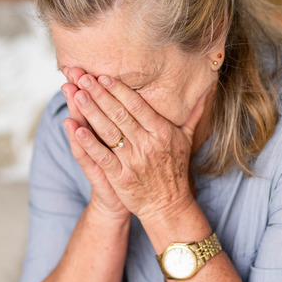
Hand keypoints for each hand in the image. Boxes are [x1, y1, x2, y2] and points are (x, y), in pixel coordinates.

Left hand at [69, 71, 207, 222]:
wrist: (169, 205)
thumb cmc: (175, 170)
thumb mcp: (187, 139)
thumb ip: (193, 113)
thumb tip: (206, 91)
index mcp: (162, 131)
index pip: (136, 105)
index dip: (118, 90)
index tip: (103, 76)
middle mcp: (147, 143)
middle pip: (119, 114)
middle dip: (99, 94)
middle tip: (82, 77)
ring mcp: (133, 161)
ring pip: (108, 131)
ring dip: (91, 111)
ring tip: (75, 94)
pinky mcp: (121, 177)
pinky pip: (102, 156)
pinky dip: (88, 142)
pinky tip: (76, 129)